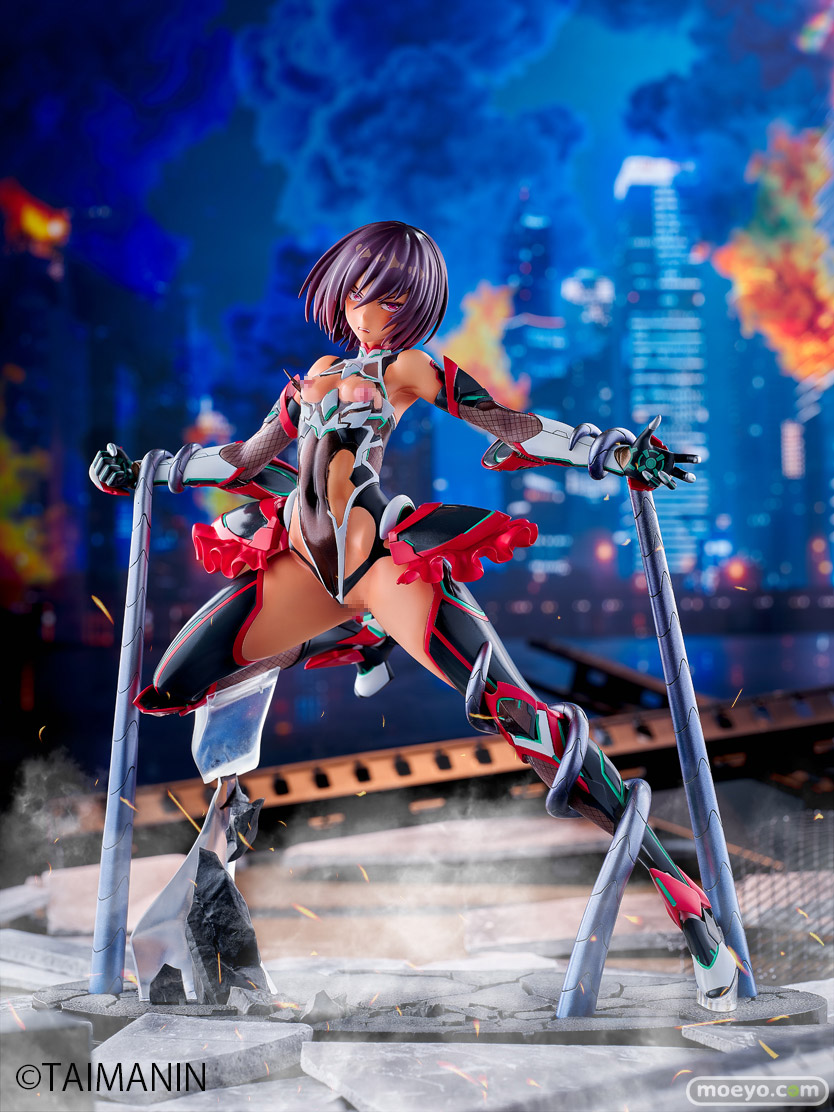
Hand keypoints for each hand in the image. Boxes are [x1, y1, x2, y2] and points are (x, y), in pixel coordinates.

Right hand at [90, 443, 137, 494]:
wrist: (131, 472)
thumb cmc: (122, 462)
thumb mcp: (117, 452)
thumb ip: (112, 447)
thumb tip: (113, 453)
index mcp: (96, 464)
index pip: (100, 454)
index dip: (110, 454)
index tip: (114, 458)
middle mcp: (96, 472)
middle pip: (103, 460)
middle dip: (113, 460)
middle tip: (117, 464)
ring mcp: (102, 479)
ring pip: (109, 467)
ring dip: (118, 466)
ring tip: (120, 469)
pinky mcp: (109, 484)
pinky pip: (115, 474)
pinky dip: (121, 472)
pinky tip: (122, 474)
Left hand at [574, 416, 698, 489]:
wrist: (626, 460)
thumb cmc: (636, 448)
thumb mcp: (643, 438)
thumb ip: (651, 428)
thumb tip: (659, 416)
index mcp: (669, 457)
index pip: (684, 458)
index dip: (692, 458)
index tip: (699, 459)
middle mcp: (668, 468)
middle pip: (681, 475)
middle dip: (687, 477)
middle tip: (692, 478)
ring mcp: (661, 477)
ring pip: (672, 484)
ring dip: (668, 480)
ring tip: (661, 472)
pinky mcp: (653, 483)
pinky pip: (656, 483)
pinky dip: (651, 477)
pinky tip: (644, 472)